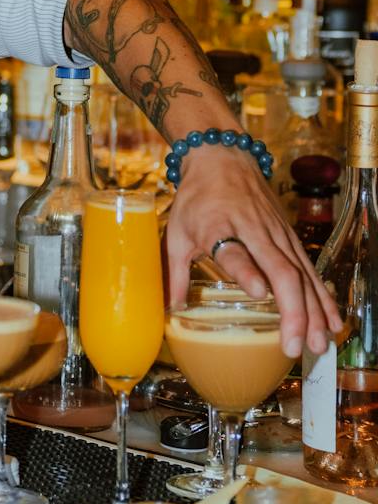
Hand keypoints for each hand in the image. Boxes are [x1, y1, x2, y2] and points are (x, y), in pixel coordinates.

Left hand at [164, 145, 341, 359]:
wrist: (222, 157)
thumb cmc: (196, 198)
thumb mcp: (176, 232)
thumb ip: (174, 273)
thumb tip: (172, 311)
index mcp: (219, 227)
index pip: (234, 252)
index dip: (247, 272)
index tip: (259, 292)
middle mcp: (254, 230)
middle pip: (282, 271)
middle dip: (293, 312)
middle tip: (293, 346)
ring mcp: (277, 233)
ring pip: (302, 274)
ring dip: (312, 311)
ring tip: (317, 345)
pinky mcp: (290, 235)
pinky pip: (310, 269)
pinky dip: (323, 296)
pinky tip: (332, 321)